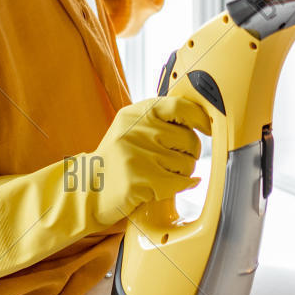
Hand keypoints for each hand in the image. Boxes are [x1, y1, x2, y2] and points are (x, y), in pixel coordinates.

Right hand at [87, 96, 212, 224]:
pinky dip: (180, 187)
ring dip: (182, 174)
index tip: (207, 128)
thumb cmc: (117, 160)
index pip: (180, 106)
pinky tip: (167, 187)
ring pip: (187, 165)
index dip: (200, 118)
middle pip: (190, 140)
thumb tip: (201, 119)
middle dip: (190, 154)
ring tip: (162, 175)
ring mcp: (137, 154)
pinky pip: (179, 183)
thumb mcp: (131, 128)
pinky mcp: (139, 179)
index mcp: (137, 113)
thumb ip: (159, 120)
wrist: (87, 188)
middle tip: (174, 161)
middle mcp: (137, 130)